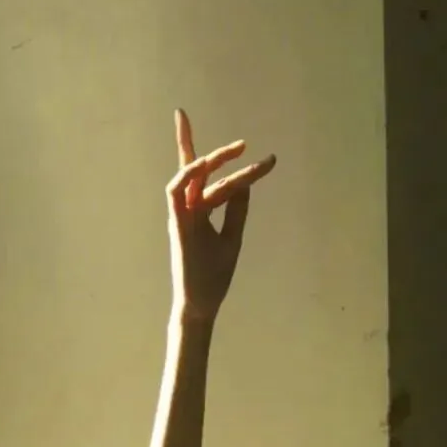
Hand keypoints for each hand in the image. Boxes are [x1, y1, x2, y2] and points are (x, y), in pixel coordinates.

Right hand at [167, 110, 275, 324]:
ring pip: (189, 176)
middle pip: (196, 170)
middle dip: (206, 147)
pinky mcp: (176, 224)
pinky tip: (203, 163)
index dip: (245, 171)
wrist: (201, 304)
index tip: (272, 161)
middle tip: (243, 142)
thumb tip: (245, 183)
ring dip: (207, 158)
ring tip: (235, 149)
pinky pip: (174, 192)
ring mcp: (182, 215)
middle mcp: (191, 209)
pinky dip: (186, 175)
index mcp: (203, 213)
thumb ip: (236, 210)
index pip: (221, 183)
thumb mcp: (232, 238)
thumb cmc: (213, 276)